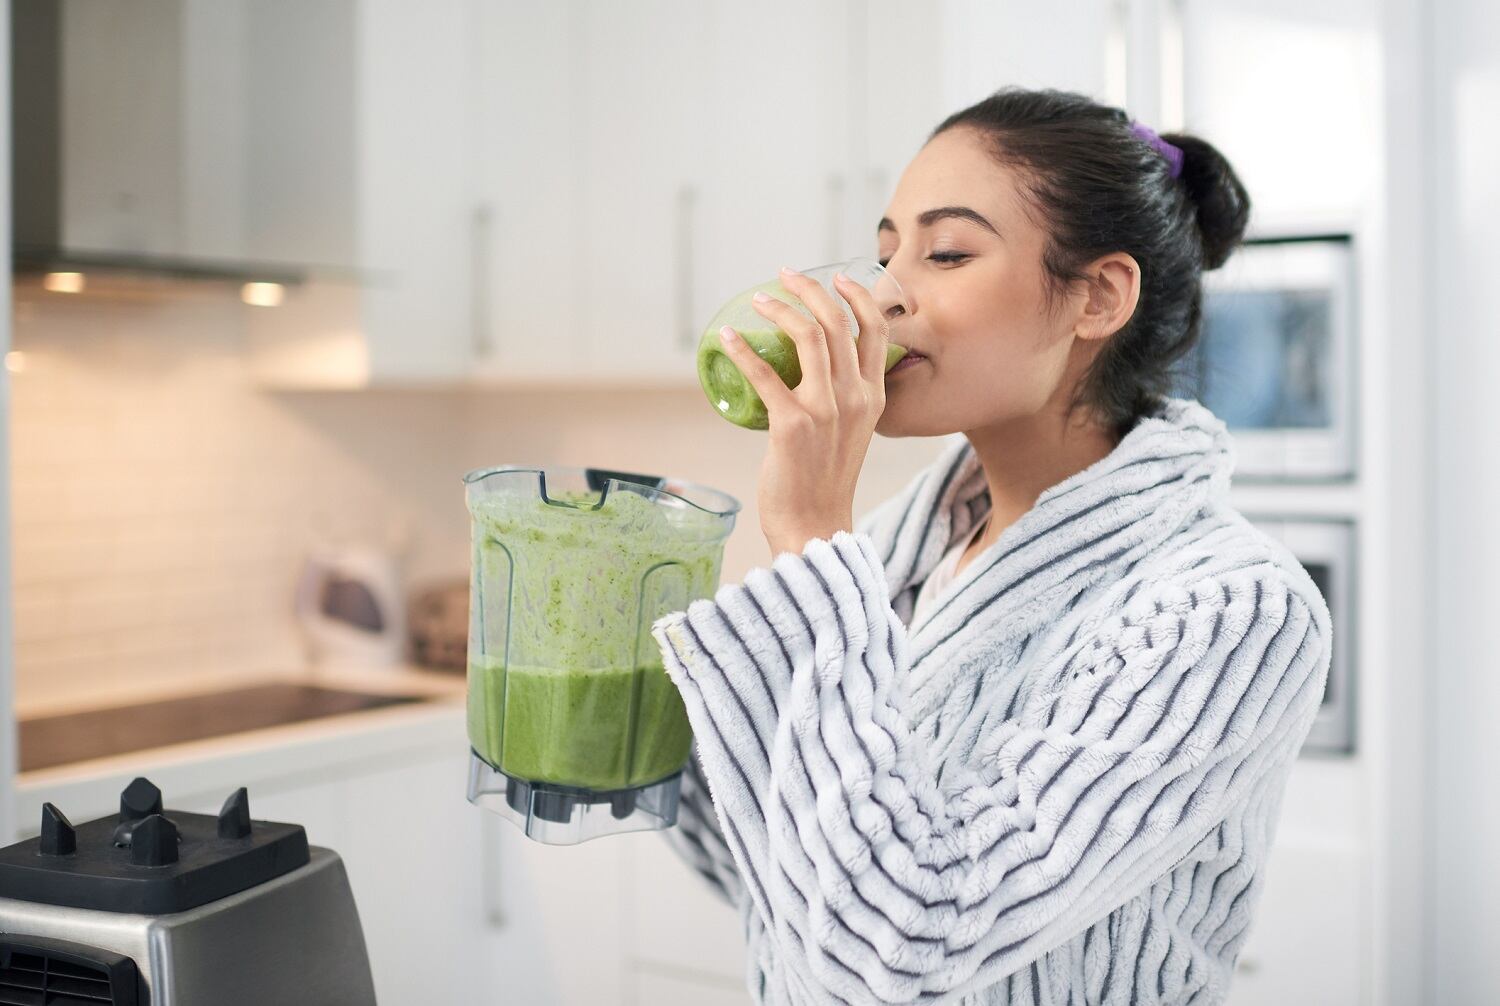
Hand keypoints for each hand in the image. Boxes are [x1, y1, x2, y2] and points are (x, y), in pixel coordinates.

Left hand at [716, 265, 889, 557]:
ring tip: (759, 300)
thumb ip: (843, 401)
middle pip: (838, 323)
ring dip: (780, 310)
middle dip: (810, 289)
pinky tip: (726, 339)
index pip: (877, 331)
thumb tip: (812, 372)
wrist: (815, 527)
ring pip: (809, 337)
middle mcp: (855, 398)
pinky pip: (765, 375)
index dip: (857, 296)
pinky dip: (742, 351)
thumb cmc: (825, 482)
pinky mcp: (792, 425)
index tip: (835, 278)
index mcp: (874, 398)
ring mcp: (826, 410)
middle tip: (786, 275)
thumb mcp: (851, 434)